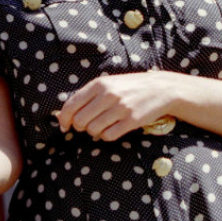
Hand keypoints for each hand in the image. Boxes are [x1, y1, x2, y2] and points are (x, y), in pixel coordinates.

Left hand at [56, 71, 175, 140]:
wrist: (159, 88)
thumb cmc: (128, 87)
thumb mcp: (107, 84)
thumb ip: (86, 96)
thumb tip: (63, 115)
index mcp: (98, 84)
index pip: (71, 105)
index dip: (64, 119)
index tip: (65, 126)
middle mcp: (108, 95)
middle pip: (80, 121)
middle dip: (80, 127)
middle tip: (87, 125)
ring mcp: (120, 108)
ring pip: (93, 130)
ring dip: (94, 132)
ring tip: (102, 126)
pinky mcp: (131, 121)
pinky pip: (108, 136)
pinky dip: (106, 136)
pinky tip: (112, 129)